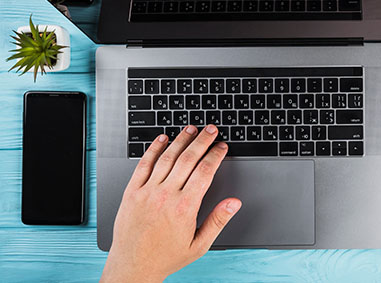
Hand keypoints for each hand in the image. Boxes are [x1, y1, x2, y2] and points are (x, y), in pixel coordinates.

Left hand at [101, 125, 240, 282]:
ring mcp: (147, 192)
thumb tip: (234, 203)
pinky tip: (162, 139)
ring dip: (181, 140)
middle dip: (202, 141)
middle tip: (211, 130)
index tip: (221, 147)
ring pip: (167, 158)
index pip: (204, 171)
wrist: (133, 267)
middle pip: (188, 159)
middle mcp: (165, 196)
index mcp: (184, 208)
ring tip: (191, 129)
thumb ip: (218, 221)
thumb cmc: (166, 257)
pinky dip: (154, 149)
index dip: (215, 155)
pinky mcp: (132, 192)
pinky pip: (144, 165)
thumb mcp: (199, 244)